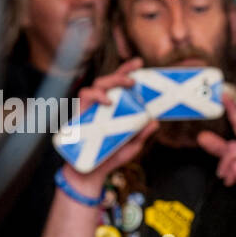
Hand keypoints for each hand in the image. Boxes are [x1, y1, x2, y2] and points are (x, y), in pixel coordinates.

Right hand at [66, 56, 155, 192]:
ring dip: (111, 81)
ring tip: (126, 86)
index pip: (119, 85)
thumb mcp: (132, 145)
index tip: (140, 63)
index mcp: (113, 108)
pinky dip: (96, 95)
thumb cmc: (110, 157)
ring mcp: (90, 109)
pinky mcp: (80, 114)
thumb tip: (155, 121)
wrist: (92, 173)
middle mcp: (100, 105)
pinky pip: (84, 96)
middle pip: (108, 80)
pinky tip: (108, 100)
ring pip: (96, 85)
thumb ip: (142, 133)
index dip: (127, 71)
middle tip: (135, 77)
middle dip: (121, 73)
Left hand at [197, 91, 235, 227]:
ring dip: (224, 164)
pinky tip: (232, 181)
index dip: (234, 109)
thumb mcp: (233, 162)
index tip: (225, 95)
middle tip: (225, 99)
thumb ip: (218, 149)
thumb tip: (202, 136)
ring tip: (226, 176)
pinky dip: (230, 174)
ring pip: (233, 149)